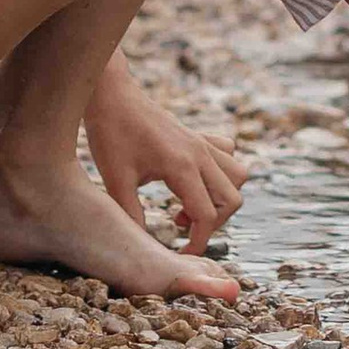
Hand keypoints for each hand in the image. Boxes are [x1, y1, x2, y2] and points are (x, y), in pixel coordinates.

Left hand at [86, 67, 250, 253]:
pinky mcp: (198, 135)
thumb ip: (132, 216)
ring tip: (187, 205)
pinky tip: (193, 179)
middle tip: (181, 227)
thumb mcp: (116, 181)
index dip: (198, 242)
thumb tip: (141, 248)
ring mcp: (202, 142)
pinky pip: (227, 154)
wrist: (111, 94)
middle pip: (232, 199)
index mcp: (181, 166)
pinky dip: (221, 172)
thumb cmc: (110, 134)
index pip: (207, 215)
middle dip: (213, 223)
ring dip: (221, 198)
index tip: (182, 254)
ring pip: (238, 176)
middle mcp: (200, 154)